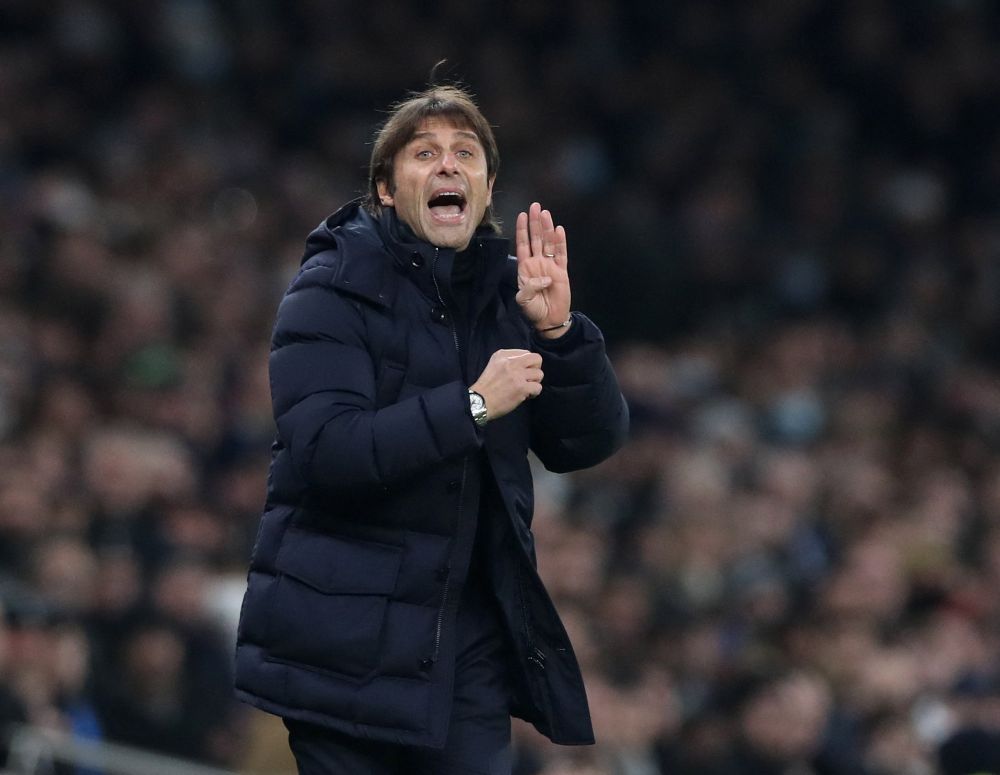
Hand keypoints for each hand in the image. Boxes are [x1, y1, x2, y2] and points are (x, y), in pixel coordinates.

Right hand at [470, 349, 543, 421]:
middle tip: (529, 378)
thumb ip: (508, 360)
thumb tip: (527, 365)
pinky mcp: (521, 388)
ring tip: (526, 388)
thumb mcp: (494, 364)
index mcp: (503, 355)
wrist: (479, 402)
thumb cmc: (487, 386)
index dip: (527, 364)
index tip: (520, 373)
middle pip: (537, 359)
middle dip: (536, 369)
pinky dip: (534, 393)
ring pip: (539, 374)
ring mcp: (517, 375)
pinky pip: (538, 387)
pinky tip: (526, 395)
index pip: (526, 353)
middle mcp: (511, 362)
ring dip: (535, 382)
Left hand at [515, 202, 570, 337]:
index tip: (521, 215)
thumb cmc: (533, 310)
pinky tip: (558, 230)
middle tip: (535, 206)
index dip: (522, 230)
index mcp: (525, 267)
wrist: (549, 320)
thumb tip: (543, 277)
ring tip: (545, 213)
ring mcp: (550, 265)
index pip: (523, 244)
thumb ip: (529, 287)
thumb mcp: (523, 300)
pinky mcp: (562, 271)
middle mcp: (537, 263)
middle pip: (536, 238)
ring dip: (547, 228)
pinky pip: (561, 254)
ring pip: (548, 243)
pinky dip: (560, 242)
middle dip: (535, 223)